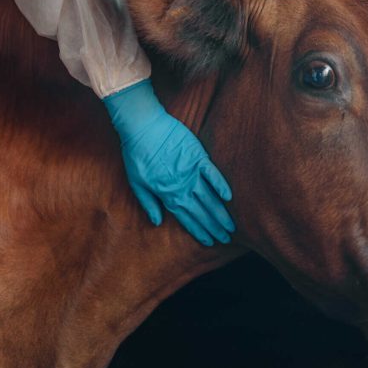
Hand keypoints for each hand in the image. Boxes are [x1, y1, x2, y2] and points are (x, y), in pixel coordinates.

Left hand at [103, 80, 234, 245]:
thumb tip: (157, 222)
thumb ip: (148, 203)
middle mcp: (181, 187)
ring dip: (220, 212)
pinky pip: (212, 173)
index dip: (198, 231)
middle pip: (201, 211)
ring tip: (230, 225)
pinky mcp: (198, 157)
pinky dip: (220, 185)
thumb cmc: (136, 154)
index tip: (210, 241)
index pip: (186, 218)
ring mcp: (190, 172)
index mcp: (167, 194)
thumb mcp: (136, 182)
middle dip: (214, 226)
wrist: (142, 126)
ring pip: (209, 197)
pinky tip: (229, 197)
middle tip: (226, 238)